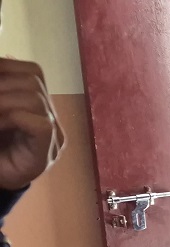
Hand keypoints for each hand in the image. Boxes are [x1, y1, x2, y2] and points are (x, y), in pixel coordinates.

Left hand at [0, 59, 64, 190]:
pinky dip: (13, 119)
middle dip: (1, 83)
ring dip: (3, 101)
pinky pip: (41, 125)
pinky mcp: (48, 153)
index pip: (32, 71)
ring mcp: (54, 135)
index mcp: (36, 103)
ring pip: (36, 98)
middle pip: (34, 80)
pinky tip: (0, 127)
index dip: (6, 66)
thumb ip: (2, 93)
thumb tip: (2, 59)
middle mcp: (50, 116)